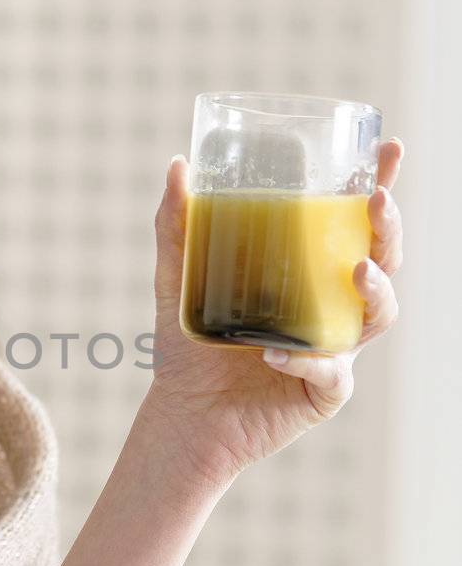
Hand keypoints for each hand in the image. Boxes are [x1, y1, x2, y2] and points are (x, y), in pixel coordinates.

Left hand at [146, 137, 404, 485]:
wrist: (183, 415)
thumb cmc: (188, 346)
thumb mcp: (176, 278)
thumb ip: (176, 225)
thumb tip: (178, 164)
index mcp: (309, 273)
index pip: (353, 223)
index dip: (379, 185)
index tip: (389, 150)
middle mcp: (330, 307)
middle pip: (381, 260)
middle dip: (388, 229)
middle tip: (377, 202)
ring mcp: (334, 349)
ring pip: (376, 315)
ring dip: (375, 290)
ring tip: (355, 271)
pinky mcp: (323, 392)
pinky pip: (331, 374)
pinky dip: (309, 363)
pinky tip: (276, 354)